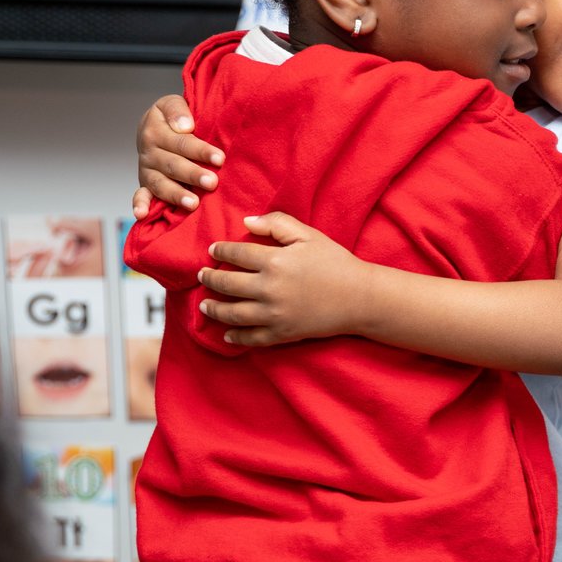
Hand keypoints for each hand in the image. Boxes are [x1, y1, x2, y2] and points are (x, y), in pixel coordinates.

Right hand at [133, 95, 223, 217]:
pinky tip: (142, 214)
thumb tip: (185, 126)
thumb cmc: (171, 117)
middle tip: (211, 182)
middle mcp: (149, 152)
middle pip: (173, 165)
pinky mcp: (144, 184)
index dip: (200, 151)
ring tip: (193, 203)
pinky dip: (139, 205)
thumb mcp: (172, 103)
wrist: (152, 127)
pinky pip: (140, 195)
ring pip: (160, 184)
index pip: (181, 143)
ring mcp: (146, 170)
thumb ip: (177, 110)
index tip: (219, 158)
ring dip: (175, 194)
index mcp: (156, 130)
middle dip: (193, 174)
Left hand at [196, 213, 367, 346]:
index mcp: (275, 261)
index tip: (213, 251)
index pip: (236, 254)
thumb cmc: (335, 262)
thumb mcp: (308, 235)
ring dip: (214, 309)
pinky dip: (235, 337)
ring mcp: (274, 314)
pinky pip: (251, 338)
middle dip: (210, 279)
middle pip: (227, 284)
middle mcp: (269, 289)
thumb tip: (247, 222)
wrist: (359, 298)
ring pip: (233, 314)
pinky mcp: (282, 334)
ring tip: (204, 305)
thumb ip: (277, 223)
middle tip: (202, 276)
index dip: (220, 251)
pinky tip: (226, 334)